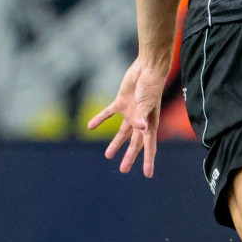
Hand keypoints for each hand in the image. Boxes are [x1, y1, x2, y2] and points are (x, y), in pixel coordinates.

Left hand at [87, 58, 167, 176]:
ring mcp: (131, 111)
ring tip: (108, 155)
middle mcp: (141, 120)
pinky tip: (90, 126)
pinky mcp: (121, 101)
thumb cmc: (151, 84)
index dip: (148, 161)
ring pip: (122, 131)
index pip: (149, 146)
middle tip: (124, 169)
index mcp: (150, 123)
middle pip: (135, 142)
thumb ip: (142, 115)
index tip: (148, 174)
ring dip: (115, 143)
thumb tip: (142, 128)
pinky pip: (109, 113)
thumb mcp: (146, 101)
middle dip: (130, 156)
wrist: (147, 66)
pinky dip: (100, 119)